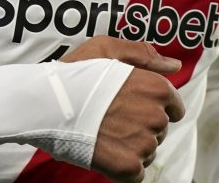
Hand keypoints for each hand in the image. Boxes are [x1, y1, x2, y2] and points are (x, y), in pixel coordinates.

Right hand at [60, 37, 184, 181]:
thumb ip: (144, 55)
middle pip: (159, 128)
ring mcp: (143, 143)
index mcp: (155, 87)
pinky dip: (124, 167)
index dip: (153, 105)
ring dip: (131, 145)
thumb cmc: (73, 73)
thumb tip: (174, 66)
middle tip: (111, 116)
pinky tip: (105, 151)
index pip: (174, 106)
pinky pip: (137, 173)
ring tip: (105, 132)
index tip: (132, 105)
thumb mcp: (107, 48)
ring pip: (148, 150)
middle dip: (141, 124)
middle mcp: (155, 116)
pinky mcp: (128, 166)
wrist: (45, 104)